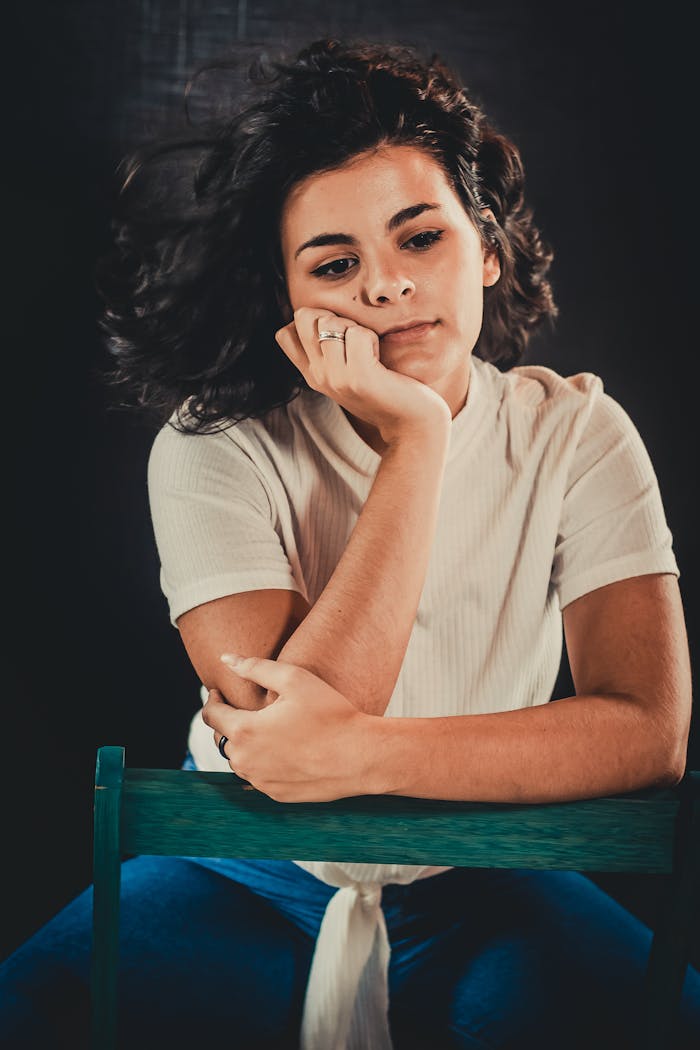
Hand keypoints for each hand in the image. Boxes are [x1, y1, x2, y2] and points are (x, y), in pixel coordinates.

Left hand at [201, 653, 374, 801]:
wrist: (360, 756)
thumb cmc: (330, 714)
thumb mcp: (294, 679)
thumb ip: (255, 667)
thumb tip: (225, 659)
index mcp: (245, 731)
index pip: (211, 716)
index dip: (212, 700)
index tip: (218, 692)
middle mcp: (246, 761)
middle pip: (222, 739)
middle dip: (228, 722)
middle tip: (243, 708)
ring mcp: (260, 781)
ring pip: (239, 759)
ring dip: (244, 744)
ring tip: (264, 728)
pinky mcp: (275, 794)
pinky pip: (258, 775)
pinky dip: (262, 761)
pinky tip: (281, 749)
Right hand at [275, 307, 449, 445]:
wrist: (410, 424)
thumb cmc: (385, 391)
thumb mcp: (346, 373)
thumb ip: (328, 351)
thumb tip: (318, 315)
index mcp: (312, 375)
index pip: (284, 334)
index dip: (310, 322)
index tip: (337, 338)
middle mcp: (318, 376)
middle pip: (304, 317)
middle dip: (331, 316)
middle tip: (354, 340)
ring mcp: (336, 378)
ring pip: (330, 322)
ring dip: (355, 328)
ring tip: (369, 352)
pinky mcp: (358, 377)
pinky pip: (357, 333)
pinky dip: (372, 338)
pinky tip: (379, 359)